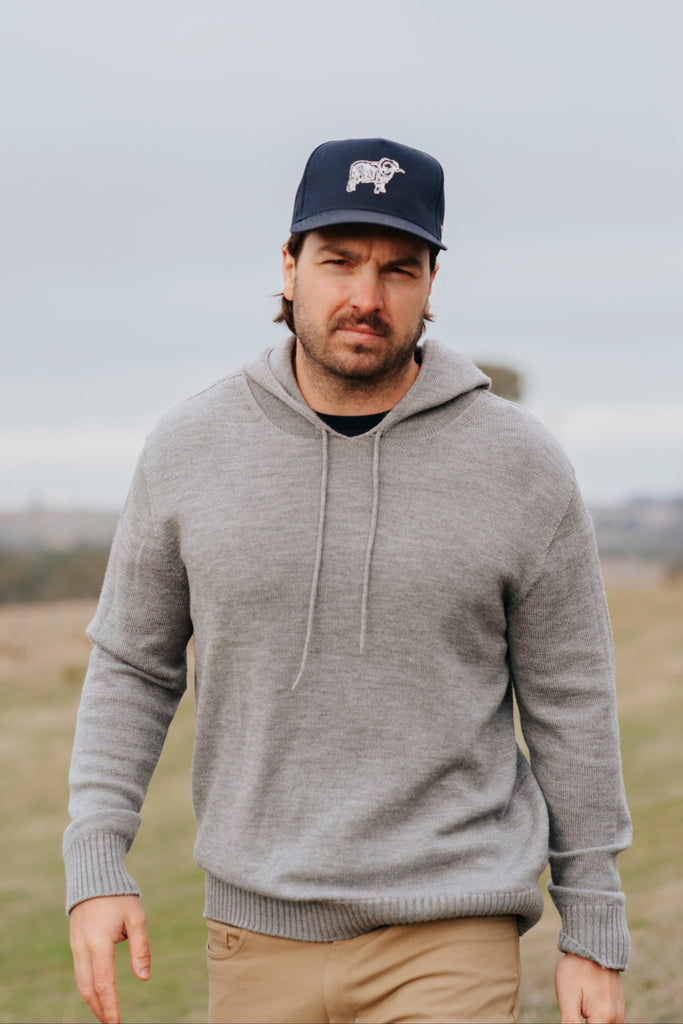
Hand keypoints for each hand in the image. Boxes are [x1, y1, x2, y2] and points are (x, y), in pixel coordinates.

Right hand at [69, 894, 149, 1023]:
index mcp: (99, 942)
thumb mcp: (136, 919)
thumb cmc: (119, 896)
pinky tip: (98, 994)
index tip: (117, 1022)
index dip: (110, 1005)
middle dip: (99, 1009)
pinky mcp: (75, 944)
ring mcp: (75, 946)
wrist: (93, 876)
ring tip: (106, 1015)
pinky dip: (88, 987)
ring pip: (81, 983)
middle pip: (88, 988)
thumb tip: (144, 977)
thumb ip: (141, 948)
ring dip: (92, 1001)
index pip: (104, 983)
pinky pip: (80, 972)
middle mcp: (82, 948)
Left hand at [555, 953, 624, 1022]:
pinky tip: (585, 1006)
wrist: (594, 945)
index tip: (571, 1016)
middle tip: (574, 1007)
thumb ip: (570, 1022)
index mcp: (604, 1019)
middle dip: (584, 1022)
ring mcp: (619, 1013)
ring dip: (591, 1021)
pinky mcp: (617, 1007)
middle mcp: (616, 1019)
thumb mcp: (567, 996)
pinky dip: (596, 1019)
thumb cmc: (577, 969)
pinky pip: (608, 1021)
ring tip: (579, 1003)